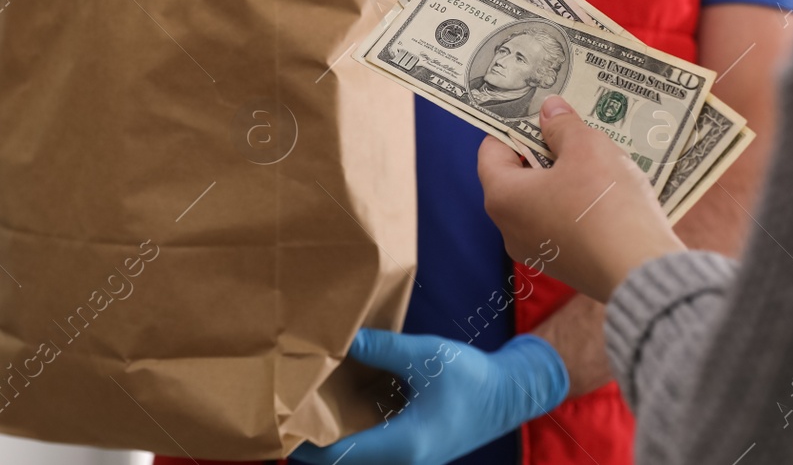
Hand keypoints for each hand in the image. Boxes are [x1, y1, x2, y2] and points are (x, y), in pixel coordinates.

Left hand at [291, 328, 567, 464]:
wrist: (512, 393)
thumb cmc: (473, 379)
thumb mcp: (425, 355)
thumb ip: (382, 349)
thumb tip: (341, 341)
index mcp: (402, 447)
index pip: (338, 457)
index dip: (305, 443)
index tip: (280, 421)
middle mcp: (402, 461)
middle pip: (345, 461)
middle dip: (315, 440)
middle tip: (288, 410)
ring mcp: (409, 458)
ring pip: (359, 455)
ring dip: (334, 437)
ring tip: (307, 406)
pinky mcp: (414, 448)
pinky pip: (373, 446)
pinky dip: (354, 431)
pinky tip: (342, 403)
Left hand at [478, 97, 684, 302]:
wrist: (640, 268)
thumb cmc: (604, 203)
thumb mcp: (586, 147)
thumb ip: (562, 125)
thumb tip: (549, 110)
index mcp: (503, 197)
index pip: (491, 151)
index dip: (513, 126)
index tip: (538, 110)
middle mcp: (510, 229)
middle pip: (518, 177)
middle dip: (543, 150)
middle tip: (571, 128)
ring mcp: (538, 252)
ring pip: (543, 201)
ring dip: (565, 177)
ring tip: (596, 156)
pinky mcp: (566, 266)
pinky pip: (563, 225)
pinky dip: (578, 205)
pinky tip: (607, 191)